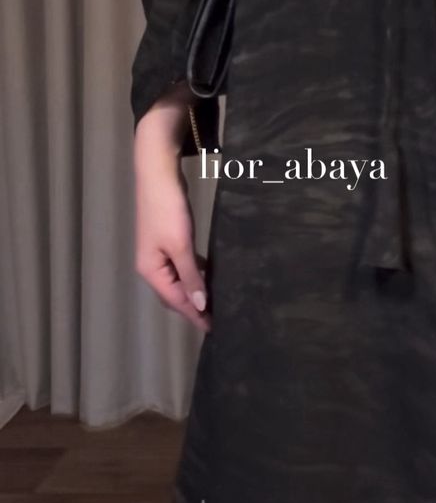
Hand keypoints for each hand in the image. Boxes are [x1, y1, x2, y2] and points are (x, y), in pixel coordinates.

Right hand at [134, 87, 209, 334]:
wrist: (158, 174)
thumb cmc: (168, 210)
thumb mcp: (181, 245)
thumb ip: (191, 276)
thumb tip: (199, 305)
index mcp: (151, 271)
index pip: (175, 301)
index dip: (194, 315)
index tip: (213, 329)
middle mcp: (151, 266)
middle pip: (174, 295)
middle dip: (193, 307)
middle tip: (217, 318)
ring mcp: (158, 254)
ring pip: (178, 281)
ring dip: (194, 292)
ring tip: (215, 302)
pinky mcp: (166, 242)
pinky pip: (181, 267)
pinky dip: (193, 275)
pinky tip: (208, 276)